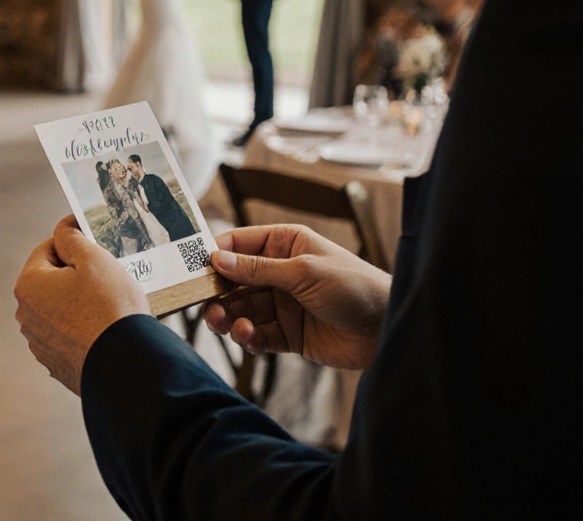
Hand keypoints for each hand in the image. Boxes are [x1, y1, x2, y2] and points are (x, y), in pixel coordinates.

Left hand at [14, 216, 150, 395]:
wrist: (125, 365)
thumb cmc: (109, 307)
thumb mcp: (93, 258)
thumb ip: (72, 237)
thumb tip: (63, 228)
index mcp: (28, 287)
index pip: (47, 249)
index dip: (73, 242)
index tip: (95, 243)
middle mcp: (26, 317)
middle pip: (51, 280)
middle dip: (76, 274)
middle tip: (106, 275)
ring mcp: (40, 344)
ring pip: (60, 309)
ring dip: (79, 302)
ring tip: (108, 303)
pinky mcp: (57, 364)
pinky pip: (69, 335)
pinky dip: (83, 328)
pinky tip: (105, 327)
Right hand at [203, 225, 390, 369]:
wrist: (387, 329)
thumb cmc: (354, 287)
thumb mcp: (303, 272)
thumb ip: (258, 268)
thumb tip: (218, 259)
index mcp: (286, 244)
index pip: (240, 244)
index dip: (216, 255)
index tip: (195, 270)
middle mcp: (281, 272)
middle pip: (235, 281)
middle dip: (219, 294)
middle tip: (207, 307)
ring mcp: (284, 304)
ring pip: (243, 309)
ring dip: (231, 318)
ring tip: (225, 325)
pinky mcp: (289, 333)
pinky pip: (259, 334)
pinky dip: (249, 337)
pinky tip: (249, 337)